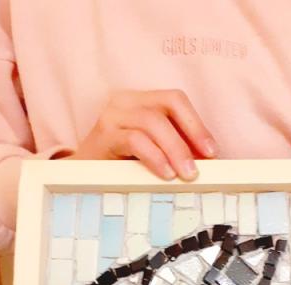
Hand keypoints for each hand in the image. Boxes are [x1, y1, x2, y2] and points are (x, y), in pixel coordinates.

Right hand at [68, 89, 217, 179]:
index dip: (197, 124)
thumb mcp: (150, 153)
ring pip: (152, 122)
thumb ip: (173, 150)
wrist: (78, 178)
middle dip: (190, 137)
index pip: (175, 100)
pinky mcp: (103, 135)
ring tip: (186, 174)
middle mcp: (125, 101)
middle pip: (167, 106)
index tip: (212, 152)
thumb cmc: (118, 167)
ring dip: (175, 150)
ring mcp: (112, 116)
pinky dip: (155, 156)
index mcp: (140, 101)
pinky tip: (165, 173)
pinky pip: (135, 140)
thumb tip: (207, 162)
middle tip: (200, 167)